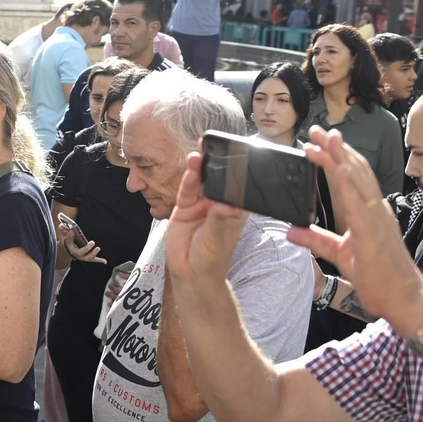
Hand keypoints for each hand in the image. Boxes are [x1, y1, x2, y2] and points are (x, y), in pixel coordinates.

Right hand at [55, 218, 105, 263]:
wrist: (68, 251)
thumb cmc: (68, 242)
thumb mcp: (65, 237)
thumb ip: (64, 231)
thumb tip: (62, 225)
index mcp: (71, 249)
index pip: (70, 243)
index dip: (70, 238)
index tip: (72, 232)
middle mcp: (77, 255)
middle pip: (81, 253)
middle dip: (87, 248)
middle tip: (92, 242)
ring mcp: (83, 257)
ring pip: (88, 258)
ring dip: (94, 254)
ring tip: (98, 248)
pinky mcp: (88, 257)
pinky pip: (94, 260)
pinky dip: (99, 260)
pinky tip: (105, 261)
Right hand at [165, 151, 248, 286]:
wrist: (190, 274)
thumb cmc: (211, 260)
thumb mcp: (217, 241)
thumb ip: (219, 220)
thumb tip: (226, 206)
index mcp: (234, 209)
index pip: (238, 185)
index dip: (237, 170)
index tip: (236, 156)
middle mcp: (218, 202)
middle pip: (218, 178)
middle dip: (217, 163)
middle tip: (214, 147)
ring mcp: (200, 204)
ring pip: (201, 181)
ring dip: (200, 168)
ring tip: (199, 155)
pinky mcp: (184, 207)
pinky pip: (187, 190)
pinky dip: (188, 180)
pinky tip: (190, 169)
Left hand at [286, 126, 422, 329]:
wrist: (403, 299)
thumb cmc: (378, 276)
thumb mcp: (340, 254)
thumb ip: (317, 240)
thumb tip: (291, 231)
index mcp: (369, 212)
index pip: (351, 177)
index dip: (335, 157)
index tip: (315, 142)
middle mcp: (376, 210)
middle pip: (355, 171)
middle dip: (335, 148)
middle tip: (316, 129)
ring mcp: (378, 220)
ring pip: (359, 181)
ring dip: (342, 157)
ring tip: (327, 138)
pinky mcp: (374, 235)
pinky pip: (361, 206)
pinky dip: (350, 186)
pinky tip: (340, 170)